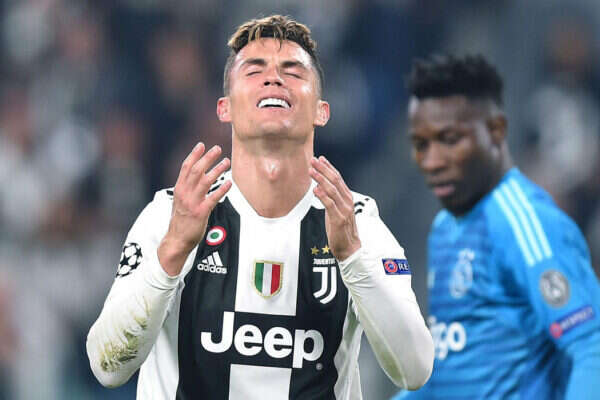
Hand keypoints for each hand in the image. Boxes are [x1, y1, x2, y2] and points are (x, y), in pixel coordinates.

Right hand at [158, 143, 231, 275]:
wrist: (176, 239)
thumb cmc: (181, 220)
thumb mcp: (180, 201)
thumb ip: (187, 188)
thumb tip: (197, 175)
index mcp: (179, 189)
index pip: (186, 167)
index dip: (194, 155)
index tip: (202, 145)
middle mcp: (184, 193)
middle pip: (196, 170)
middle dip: (207, 158)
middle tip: (217, 148)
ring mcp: (192, 203)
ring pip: (205, 181)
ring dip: (217, 169)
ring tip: (226, 162)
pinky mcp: (201, 212)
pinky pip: (213, 198)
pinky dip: (222, 189)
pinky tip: (229, 183)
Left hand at [309, 156, 360, 260]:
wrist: (349, 248)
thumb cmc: (341, 229)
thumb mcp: (336, 210)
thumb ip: (331, 199)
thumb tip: (320, 187)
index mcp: (347, 198)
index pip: (338, 178)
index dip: (329, 167)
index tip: (320, 158)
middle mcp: (347, 201)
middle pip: (335, 181)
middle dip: (323, 169)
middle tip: (313, 160)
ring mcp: (344, 210)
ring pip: (332, 190)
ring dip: (321, 179)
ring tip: (311, 171)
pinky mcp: (339, 219)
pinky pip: (330, 205)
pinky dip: (322, 196)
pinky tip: (315, 189)